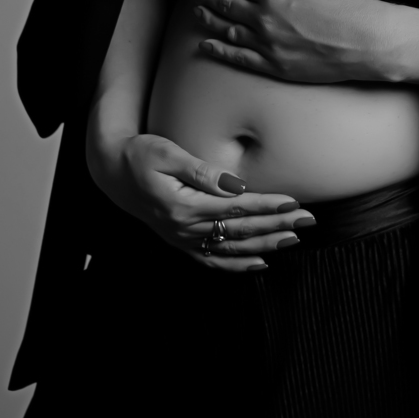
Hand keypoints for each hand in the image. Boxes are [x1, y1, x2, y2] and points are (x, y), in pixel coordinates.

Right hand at [87, 130, 312, 272]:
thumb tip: (234, 183)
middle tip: (307, 221)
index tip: (292, 203)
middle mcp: (184, 228)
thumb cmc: (139, 155)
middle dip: (276, 225)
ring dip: (265, 245)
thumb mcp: (167, 153)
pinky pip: (212, 260)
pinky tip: (261, 262)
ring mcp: (182, 239)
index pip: (235, 208)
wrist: (112, 173)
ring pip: (231, 248)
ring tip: (294, 239)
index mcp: (183, 206)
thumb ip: (201, 171)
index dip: (266, 206)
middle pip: (239, 230)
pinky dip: (238, 265)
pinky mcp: (180, 242)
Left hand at [190, 0, 418, 84]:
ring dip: (208, 20)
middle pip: (226, 5)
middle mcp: (264, 17)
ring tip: (197, 14)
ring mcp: (266, 44)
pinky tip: (207, 45)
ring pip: (227, 30)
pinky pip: (238, 58)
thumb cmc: (346, 4)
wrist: (365, 40)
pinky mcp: (273, 67)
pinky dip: (220, 50)